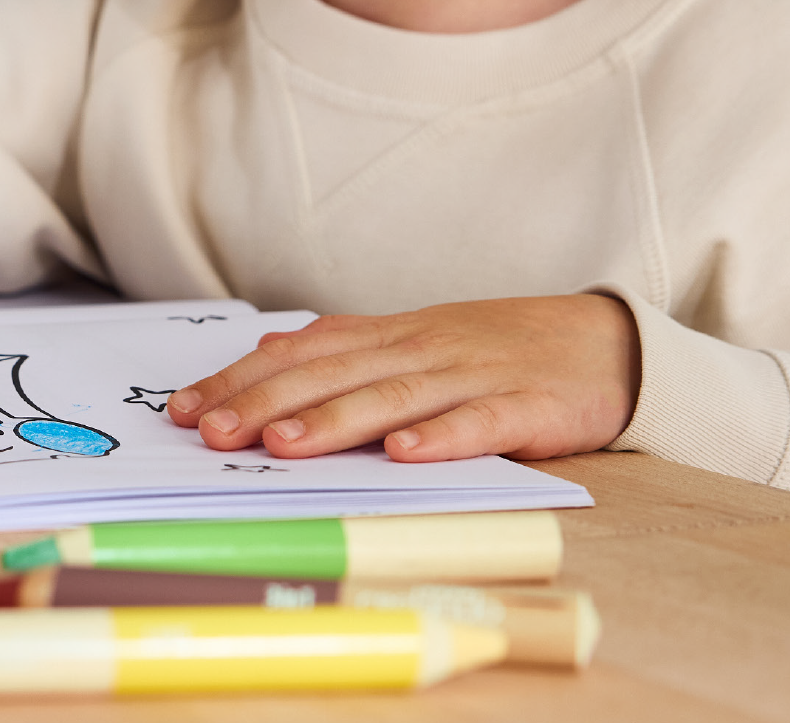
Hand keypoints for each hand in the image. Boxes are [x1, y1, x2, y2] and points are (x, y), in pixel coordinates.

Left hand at [167, 295, 640, 462]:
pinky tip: (404, 453)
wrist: (605, 341)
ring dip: (333, 421)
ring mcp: (473, 374)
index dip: (241, 381)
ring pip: (392, 398)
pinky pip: (479, 423)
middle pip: (332, 376)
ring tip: (281, 445)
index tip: (184, 410)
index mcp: (390, 336)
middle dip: (264, 403)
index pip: (300, 355)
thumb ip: (347, 347)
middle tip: (210, 431)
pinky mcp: (526, 406)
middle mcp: (421, 349)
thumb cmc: (498, 349)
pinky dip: (441, 436)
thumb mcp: (415, 339)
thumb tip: (271, 347)